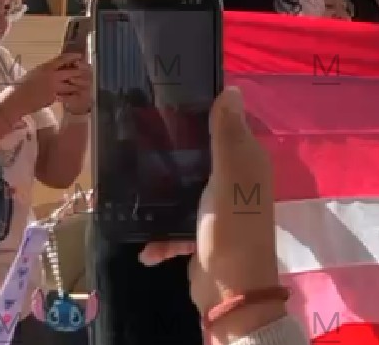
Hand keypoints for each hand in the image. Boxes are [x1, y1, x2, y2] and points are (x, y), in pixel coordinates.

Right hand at [4, 53, 85, 117]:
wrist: (17, 100)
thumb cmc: (23, 85)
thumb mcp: (35, 72)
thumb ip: (47, 70)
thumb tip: (57, 67)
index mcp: (46, 67)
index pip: (63, 59)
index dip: (73, 56)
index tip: (80, 56)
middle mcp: (52, 76)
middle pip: (72, 72)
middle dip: (80, 72)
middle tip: (85, 72)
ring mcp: (54, 87)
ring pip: (72, 85)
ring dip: (77, 85)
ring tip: (83, 84)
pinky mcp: (54, 97)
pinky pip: (66, 95)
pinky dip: (71, 95)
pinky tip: (75, 95)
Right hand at [139, 88, 281, 338]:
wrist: (230, 290)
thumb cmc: (232, 226)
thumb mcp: (230, 175)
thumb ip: (228, 135)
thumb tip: (231, 88)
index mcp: (247, 161)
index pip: (226, 124)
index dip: (202, 109)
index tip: (166, 95)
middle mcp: (235, 180)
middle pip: (200, 155)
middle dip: (173, 151)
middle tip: (137, 138)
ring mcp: (217, 208)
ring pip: (182, 189)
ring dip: (160, 195)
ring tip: (131, 184)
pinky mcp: (199, 234)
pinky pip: (173, 226)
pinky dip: (160, 236)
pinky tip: (146, 245)